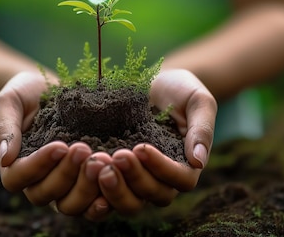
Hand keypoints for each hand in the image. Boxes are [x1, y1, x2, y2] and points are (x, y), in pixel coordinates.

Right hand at [0, 71, 110, 219]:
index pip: (17, 177)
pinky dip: (104, 196)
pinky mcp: (84, 183)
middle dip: (66, 174)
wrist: (52, 88)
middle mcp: (36, 182)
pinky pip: (92, 202)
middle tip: (84, 149)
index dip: (38, 165)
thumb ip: (5, 127)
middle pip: (45, 194)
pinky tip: (116, 178)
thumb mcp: (10, 101)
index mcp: (13, 165)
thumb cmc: (26, 92)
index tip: (59, 145)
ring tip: (101, 161)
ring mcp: (62, 186)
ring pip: (70, 204)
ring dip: (86, 188)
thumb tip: (4, 158)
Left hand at [98, 69, 216, 214]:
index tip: (142, 147)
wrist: (152, 82)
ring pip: (129, 202)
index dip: (161, 168)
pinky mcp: (115, 175)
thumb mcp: (197, 100)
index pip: (180, 180)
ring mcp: (137, 180)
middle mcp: (162, 179)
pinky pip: (105, 193)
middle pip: (153, 195)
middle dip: (135, 178)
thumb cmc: (180, 89)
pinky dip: (94, 187)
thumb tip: (198, 161)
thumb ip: (202, 128)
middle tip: (117, 156)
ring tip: (97, 162)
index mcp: (187, 165)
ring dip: (113, 188)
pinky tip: (82, 168)